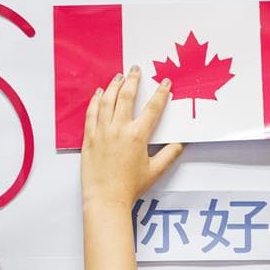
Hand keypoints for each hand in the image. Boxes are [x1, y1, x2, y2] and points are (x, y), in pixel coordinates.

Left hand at [80, 66, 183, 208]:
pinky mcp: (89, 137)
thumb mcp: (155, 171)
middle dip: (133, 80)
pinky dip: (95, 100)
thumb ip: (169, 154)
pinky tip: (99, 93)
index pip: (152, 108)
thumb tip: (180, 143)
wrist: (106, 199)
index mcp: (137, 136)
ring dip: (114, 86)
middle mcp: (119, 129)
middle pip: (127, 96)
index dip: (161, 93)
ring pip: (107, 100)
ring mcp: (102, 132)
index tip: (164, 83)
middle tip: (136, 70)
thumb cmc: (129, 187)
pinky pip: (91, 113)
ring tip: (119, 77)